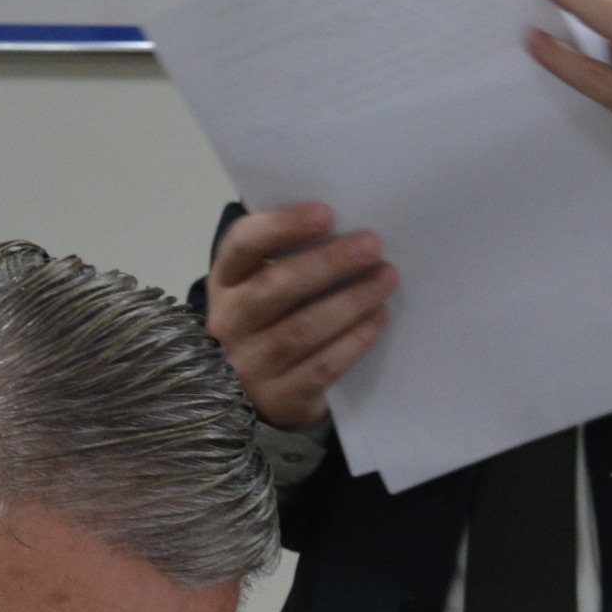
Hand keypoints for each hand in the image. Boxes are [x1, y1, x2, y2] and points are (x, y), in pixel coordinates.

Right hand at [204, 203, 395, 430]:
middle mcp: (229, 323)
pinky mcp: (279, 399)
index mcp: (224, 282)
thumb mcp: (260, 286)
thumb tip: (347, 226)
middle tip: (371, 245)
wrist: (253, 395)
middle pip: (276, 286)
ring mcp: (250, 366)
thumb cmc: (270, 322)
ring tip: (386, 278)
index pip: (242, 245)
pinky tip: (378, 318)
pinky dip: (355, 340)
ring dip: (351, 300)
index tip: (327, 213)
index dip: (282, 226)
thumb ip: (288, 256)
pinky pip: (322, 367)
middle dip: (329, 262)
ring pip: (303, 329)